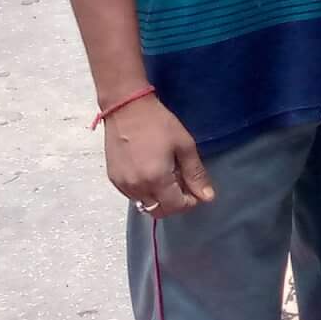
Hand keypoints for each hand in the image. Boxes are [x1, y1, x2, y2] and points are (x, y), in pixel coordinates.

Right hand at [105, 95, 214, 216]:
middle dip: (174, 204)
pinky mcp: (113, 178)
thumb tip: (207, 196)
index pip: (175, 206)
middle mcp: (136, 187)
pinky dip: (145, 192)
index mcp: (155, 179)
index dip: (190, 202)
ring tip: (169, 177)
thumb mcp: (184, 146)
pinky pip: (132, 195)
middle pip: (158, 210)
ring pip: (144, 204)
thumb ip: (195, 174)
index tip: (197, 191)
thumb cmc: (158, 124)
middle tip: (184, 186)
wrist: (126, 109)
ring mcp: (122, 184)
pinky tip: (152, 174)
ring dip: (159, 198)